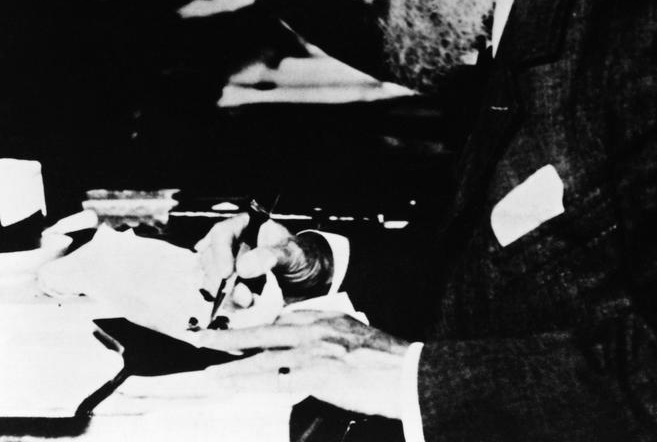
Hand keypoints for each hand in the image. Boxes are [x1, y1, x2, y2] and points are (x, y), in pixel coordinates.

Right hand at [194, 216, 331, 304]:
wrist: (311, 278)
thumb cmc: (304, 258)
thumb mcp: (293, 255)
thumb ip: (271, 257)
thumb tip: (243, 267)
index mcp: (248, 225)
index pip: (222, 233)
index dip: (220, 252)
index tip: (228, 273)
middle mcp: (234, 242)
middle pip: (210, 256)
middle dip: (220, 278)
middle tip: (241, 295)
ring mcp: (231, 263)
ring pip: (210, 276)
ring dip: (223, 293)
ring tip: (248, 301)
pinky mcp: (232, 283)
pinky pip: (218, 293)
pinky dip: (227, 302)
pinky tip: (245, 304)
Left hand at [197, 310, 409, 417]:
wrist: (407, 374)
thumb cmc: (387, 362)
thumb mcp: (355, 336)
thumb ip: (329, 340)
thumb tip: (310, 355)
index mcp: (325, 317)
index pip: (283, 321)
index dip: (256, 332)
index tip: (238, 339)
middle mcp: (315, 329)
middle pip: (262, 332)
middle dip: (229, 337)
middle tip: (203, 338)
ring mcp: (312, 351)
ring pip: (260, 356)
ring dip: (229, 363)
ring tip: (206, 370)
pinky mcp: (314, 374)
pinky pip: (272, 380)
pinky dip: (247, 383)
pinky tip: (230, 386)